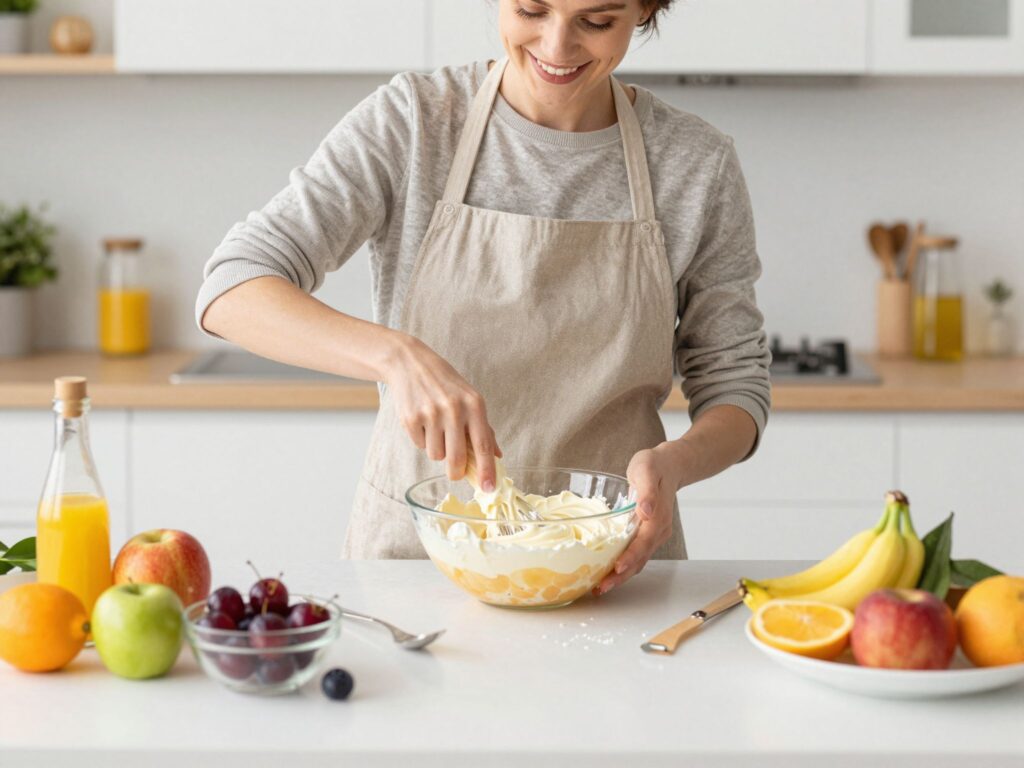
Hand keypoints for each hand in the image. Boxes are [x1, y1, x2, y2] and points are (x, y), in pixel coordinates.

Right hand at [385, 335, 500, 489]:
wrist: (410, 363)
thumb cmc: (445, 384)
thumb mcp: (470, 399)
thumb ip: (484, 428)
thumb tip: (497, 456)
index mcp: (474, 405)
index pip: (483, 445)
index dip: (487, 470)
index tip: (489, 489)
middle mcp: (454, 409)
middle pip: (457, 458)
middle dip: (456, 472)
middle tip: (455, 472)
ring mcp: (431, 414)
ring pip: (436, 455)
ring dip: (436, 449)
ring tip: (435, 428)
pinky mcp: (411, 419)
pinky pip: (420, 445)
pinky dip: (422, 439)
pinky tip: (422, 420)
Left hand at [594, 443, 681, 595]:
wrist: (669, 466)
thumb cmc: (655, 466)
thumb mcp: (647, 469)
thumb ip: (647, 491)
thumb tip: (646, 510)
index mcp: (657, 518)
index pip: (643, 543)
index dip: (630, 558)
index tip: (617, 569)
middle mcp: (658, 531)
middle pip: (640, 559)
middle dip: (620, 576)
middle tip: (600, 588)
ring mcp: (654, 535)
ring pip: (638, 560)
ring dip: (620, 576)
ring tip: (600, 587)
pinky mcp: (647, 535)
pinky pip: (636, 555)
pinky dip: (623, 567)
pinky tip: (607, 572)